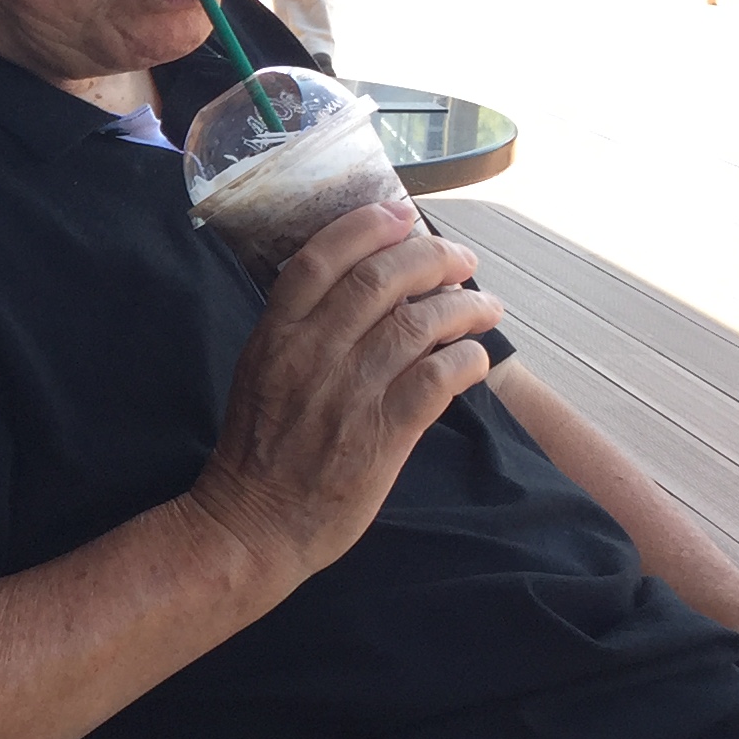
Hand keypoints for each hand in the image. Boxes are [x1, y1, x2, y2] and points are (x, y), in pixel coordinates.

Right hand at [187, 202, 501, 580]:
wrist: (254, 523)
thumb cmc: (259, 447)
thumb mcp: (261, 370)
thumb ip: (302, 329)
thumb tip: (365, 286)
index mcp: (275, 335)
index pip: (322, 258)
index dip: (367, 226)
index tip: (402, 214)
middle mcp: (310, 355)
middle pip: (381, 280)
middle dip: (434, 258)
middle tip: (462, 261)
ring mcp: (348, 393)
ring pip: (419, 324)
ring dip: (464, 306)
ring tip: (484, 307)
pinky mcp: (382, 433)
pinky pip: (439, 379)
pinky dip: (467, 359)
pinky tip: (475, 357)